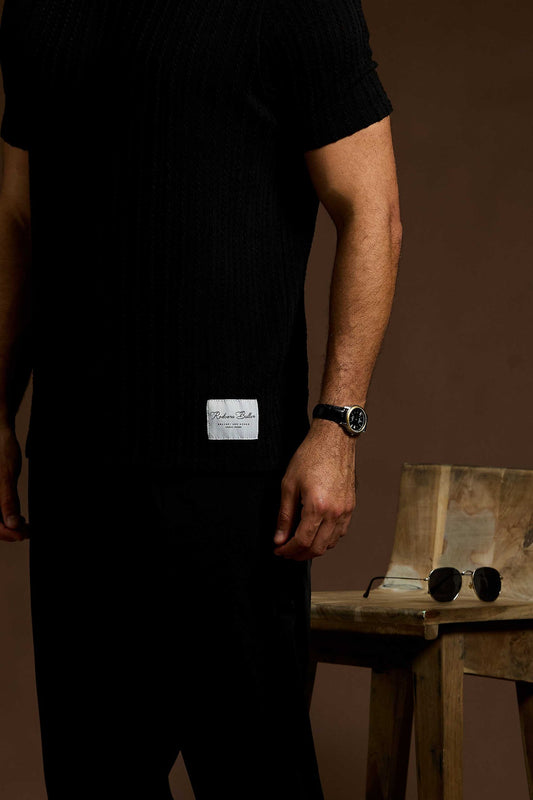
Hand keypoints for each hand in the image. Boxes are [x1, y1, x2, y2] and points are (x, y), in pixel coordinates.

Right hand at [0, 425, 29, 541]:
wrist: (1, 437)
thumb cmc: (1, 452)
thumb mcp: (7, 477)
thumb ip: (8, 502)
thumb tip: (12, 524)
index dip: (8, 534)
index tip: (24, 534)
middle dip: (11, 532)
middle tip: (28, 531)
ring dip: (10, 527)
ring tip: (26, 526)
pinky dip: (8, 518)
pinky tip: (20, 518)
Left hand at [273, 419, 356, 559]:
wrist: (334, 440)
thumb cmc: (311, 456)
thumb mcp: (289, 484)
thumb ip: (284, 515)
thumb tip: (279, 538)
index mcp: (317, 506)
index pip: (302, 541)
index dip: (288, 550)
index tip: (279, 550)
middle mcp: (335, 512)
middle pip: (317, 548)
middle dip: (299, 554)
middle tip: (287, 552)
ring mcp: (346, 511)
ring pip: (330, 543)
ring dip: (314, 549)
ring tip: (299, 545)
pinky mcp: (351, 507)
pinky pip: (340, 532)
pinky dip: (327, 539)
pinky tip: (316, 534)